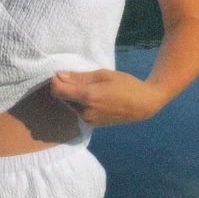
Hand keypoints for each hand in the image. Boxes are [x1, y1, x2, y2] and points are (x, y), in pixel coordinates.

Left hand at [49, 69, 163, 127]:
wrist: (143, 105)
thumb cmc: (125, 85)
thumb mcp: (103, 75)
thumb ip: (79, 76)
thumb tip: (59, 75)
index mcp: (87, 97)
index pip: (57, 90)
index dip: (55, 80)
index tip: (61, 73)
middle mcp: (85, 112)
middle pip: (62, 98)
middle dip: (65, 87)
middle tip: (80, 78)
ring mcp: (88, 120)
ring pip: (70, 105)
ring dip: (73, 95)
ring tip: (91, 87)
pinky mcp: (92, 124)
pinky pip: (78, 111)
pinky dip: (80, 103)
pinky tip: (94, 96)